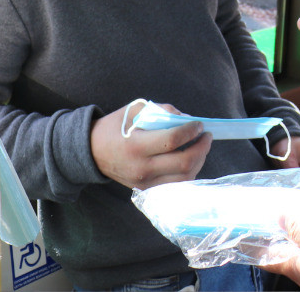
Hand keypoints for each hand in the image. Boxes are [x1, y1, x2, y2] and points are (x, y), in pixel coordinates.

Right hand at [90, 100, 212, 189]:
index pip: (173, 141)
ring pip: (185, 178)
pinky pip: (176, 184)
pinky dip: (189, 172)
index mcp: (137, 146)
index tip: (199, 124)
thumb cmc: (116, 127)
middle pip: (184, 163)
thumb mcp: (134, 110)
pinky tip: (191, 159)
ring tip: (201, 146)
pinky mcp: (148, 190)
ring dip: (199, 161)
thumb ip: (162, 110)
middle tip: (207, 136)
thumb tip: (187, 118)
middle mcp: (142, 168)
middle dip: (202, 148)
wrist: (93, 152)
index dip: (191, 131)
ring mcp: (145, 182)